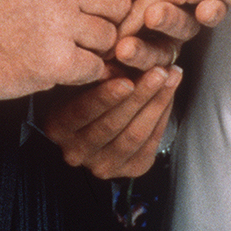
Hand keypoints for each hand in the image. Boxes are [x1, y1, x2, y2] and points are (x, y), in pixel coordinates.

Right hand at [0, 0, 146, 100]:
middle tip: (85, 27)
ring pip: (110, 38)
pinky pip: (96, 68)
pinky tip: (60, 63)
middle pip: (121, 2)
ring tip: (65, 44)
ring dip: (95, 48)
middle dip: (110, 20)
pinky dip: (83, 72)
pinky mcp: (54, 60)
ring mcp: (56, 22)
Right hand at [40, 65, 181, 178]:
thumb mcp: (82, 79)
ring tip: (171, 77)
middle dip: (140, 95)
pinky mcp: (129, 170)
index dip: (106, 97)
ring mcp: (103, 165)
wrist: (98, 120)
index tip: (127, 79)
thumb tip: (120, 59)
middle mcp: (77, 152)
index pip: (82, 112)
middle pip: (113, 125)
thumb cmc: (86, 88)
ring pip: (135, 135)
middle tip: (159, 71)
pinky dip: (163, 116)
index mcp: (58, 127)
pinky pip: (150, 143)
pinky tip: (169, 93)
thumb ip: (96, 73)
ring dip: (157, 103)